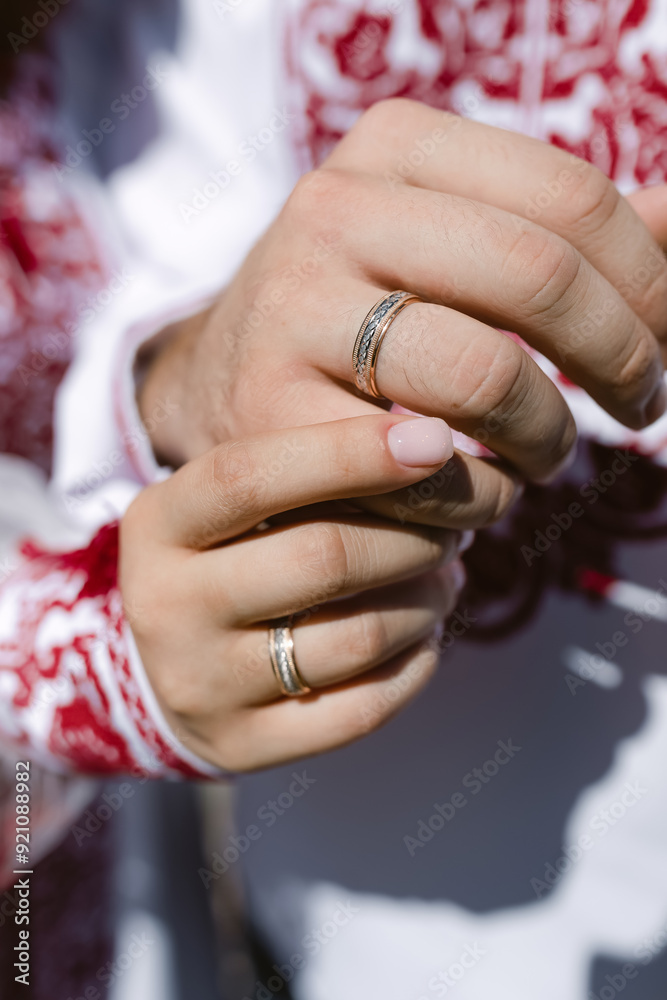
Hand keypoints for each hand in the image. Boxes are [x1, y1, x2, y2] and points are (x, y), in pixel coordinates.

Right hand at [120, 413, 466, 770]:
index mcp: (160, 525)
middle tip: (455, 522)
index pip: (251, 477)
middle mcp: (168, 606)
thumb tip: (428, 446)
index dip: (350, 454)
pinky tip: (423, 634)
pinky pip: (366, 708)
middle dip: (414, 535)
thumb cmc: (228, 559)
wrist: (166, 666)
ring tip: (444, 575)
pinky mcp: (244, 744)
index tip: (434, 441)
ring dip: (428, 599)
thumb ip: (306, 469)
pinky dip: (416, 663)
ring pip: (359, 637)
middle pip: (322, 558)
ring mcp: (202, 684)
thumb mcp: (234, 504)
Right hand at [140, 100, 666, 527]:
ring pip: (485, 377)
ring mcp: (293, 309)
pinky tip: (478, 492)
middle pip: (538, 276)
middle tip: (641, 409)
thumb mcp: (442, 241)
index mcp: (391, 148)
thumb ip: (556, 231)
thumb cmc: (358, 312)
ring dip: (548, 439)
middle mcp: (334, 211)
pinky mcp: (273, 411)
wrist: (221, 380)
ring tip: (547, 458)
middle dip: (621, 358)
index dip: (648, 280)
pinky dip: (480, 495)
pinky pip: (429, 468)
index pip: (569, 196)